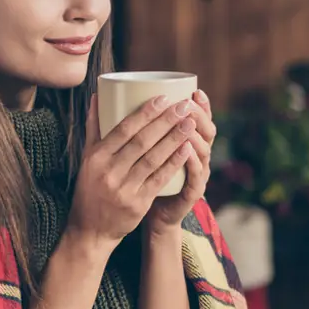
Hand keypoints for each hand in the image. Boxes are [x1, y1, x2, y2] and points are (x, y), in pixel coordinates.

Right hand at [65, 93, 196, 251]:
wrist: (91, 231)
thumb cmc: (91, 188)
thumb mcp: (87, 159)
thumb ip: (94, 128)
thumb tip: (98, 95)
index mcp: (96, 157)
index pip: (123, 129)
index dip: (145, 113)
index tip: (163, 98)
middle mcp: (109, 171)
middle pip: (141, 141)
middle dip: (165, 122)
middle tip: (184, 106)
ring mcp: (124, 189)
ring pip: (153, 159)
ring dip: (174, 139)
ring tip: (190, 124)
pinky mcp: (138, 204)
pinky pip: (159, 179)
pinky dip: (173, 163)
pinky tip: (186, 150)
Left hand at [147, 89, 214, 234]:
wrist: (154, 218)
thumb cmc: (144, 181)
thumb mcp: (144, 153)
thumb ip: (134, 131)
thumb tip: (101, 100)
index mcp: (190, 143)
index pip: (203, 120)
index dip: (203, 105)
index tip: (195, 90)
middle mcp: (198, 156)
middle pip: (206, 131)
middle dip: (197, 115)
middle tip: (186, 102)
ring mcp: (199, 174)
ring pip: (203, 150)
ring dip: (194, 135)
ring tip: (185, 120)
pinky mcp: (194, 192)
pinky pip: (196, 175)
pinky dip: (190, 162)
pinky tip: (185, 149)